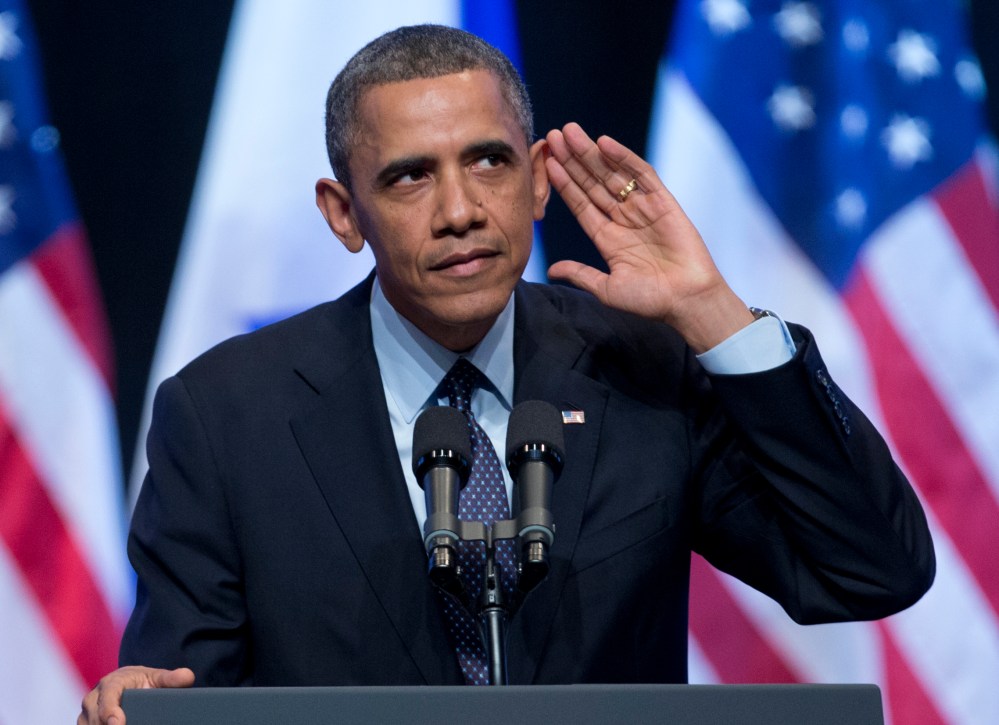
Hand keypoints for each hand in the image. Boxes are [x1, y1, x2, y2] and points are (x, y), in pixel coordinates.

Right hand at [78, 666, 194, 724]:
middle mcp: (93, 698)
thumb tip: (188, 676)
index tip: (119, 723)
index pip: (107, 698)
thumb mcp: (156, 678)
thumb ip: (171, 679)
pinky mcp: (86, 724)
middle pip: (95, 718)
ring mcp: (87, 714)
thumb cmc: (142, 681)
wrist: (127, 684)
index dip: (110, 712)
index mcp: (111, 683)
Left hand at [544, 122, 752, 351]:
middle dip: (573, 160)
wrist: (687, 301)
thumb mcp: (607, 289)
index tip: (547, 163)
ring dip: (591, 153)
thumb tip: (552, 270)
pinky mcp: (663, 201)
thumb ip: (581, 274)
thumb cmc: (650, 300)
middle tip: (553, 136)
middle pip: (593, 183)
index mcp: (608, 238)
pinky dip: (624, 158)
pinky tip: (604, 143)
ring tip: (570, 132)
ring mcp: (643, 208)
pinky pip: (642, 174)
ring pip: (612, 174)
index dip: (564, 183)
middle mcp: (623, 219)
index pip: (581, 204)